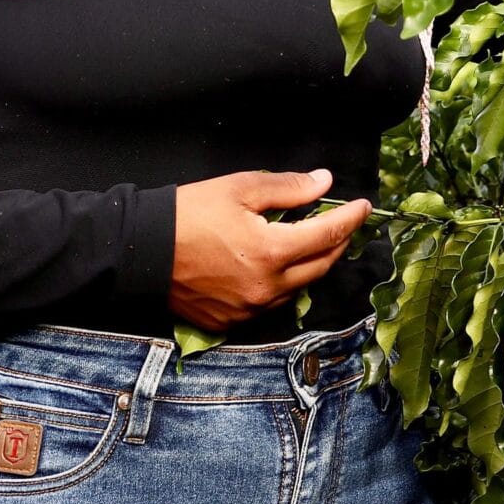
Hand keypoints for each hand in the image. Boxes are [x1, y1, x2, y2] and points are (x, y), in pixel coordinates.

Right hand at [168, 168, 372, 331]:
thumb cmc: (187, 214)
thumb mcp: (239, 189)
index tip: (364, 206)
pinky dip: (282, 284)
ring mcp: (249, 308)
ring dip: (310, 265)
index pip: (328, 235)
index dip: (350, 218)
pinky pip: (270, 303)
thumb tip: (324, 183)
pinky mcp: (231, 320)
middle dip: (337, 242)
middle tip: (341, 224)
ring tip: (309, 242)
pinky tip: (276, 267)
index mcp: (272, 252)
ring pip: (298, 288)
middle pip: (321, 266)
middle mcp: (267, 287)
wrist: (139, 250)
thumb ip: (289, 188)